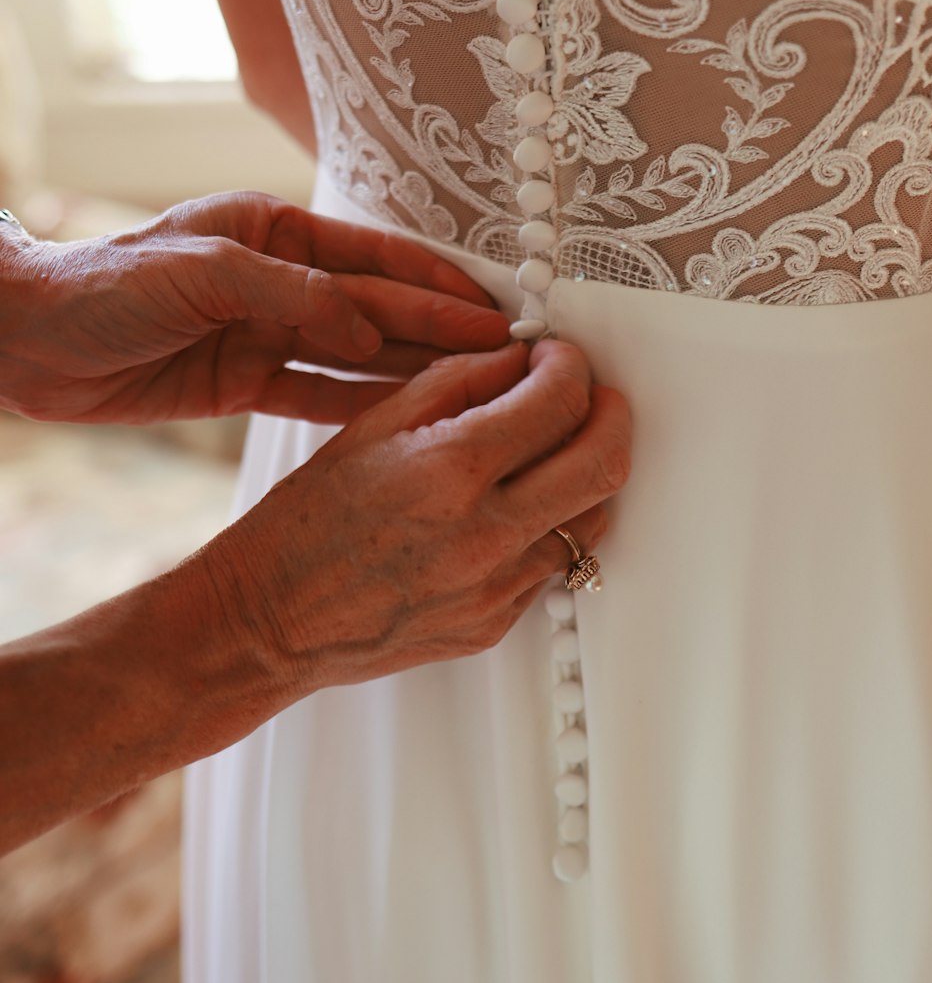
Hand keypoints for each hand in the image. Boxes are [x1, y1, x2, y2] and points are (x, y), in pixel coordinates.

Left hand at [0, 191, 509, 424]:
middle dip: (444, 332)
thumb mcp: (197, 273)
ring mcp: (264, 333)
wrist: (24, 341)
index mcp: (273, 232)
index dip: (437, 286)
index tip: (495, 311)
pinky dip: (363, 408)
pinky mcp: (243, 381)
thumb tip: (367, 326)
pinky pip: (317, 396)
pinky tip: (410, 420)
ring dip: (416, 373)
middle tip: (511, 357)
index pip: (374, 261)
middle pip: (379, 310)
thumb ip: (289, 295)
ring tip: (480, 393)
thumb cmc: (101, 287)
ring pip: (358, 357)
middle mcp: (278, 280)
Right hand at [198, 339, 631, 685]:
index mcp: (451, 469)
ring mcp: (497, 586)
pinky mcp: (496, 623)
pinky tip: (513, 507)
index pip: (560, 401)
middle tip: (589, 396)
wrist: (271, 619)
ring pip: (594, 517)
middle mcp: (485, 532)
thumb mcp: (372, 424)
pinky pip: (554, 564)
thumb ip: (458, 381)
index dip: (570, 366)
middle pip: (604, 462)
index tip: (555, 359)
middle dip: (609, 413)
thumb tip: (519, 360)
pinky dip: (550, 525)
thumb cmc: (306, 522)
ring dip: (586, 472)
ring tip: (552, 452)